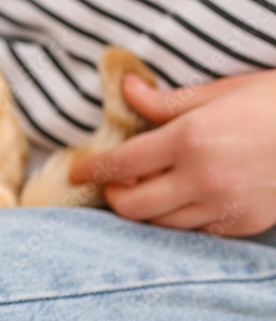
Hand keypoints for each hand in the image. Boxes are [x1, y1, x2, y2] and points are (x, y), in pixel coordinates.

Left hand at [71, 70, 275, 236]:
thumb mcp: (223, 91)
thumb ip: (168, 101)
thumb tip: (127, 90)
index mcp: (190, 139)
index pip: (121, 163)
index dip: (92, 169)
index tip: (77, 171)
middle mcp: (202, 178)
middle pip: (132, 205)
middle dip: (114, 196)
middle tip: (113, 182)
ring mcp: (224, 206)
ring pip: (160, 223)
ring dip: (144, 208)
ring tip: (144, 189)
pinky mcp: (243, 224)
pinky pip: (193, 230)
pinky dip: (177, 217)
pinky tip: (181, 198)